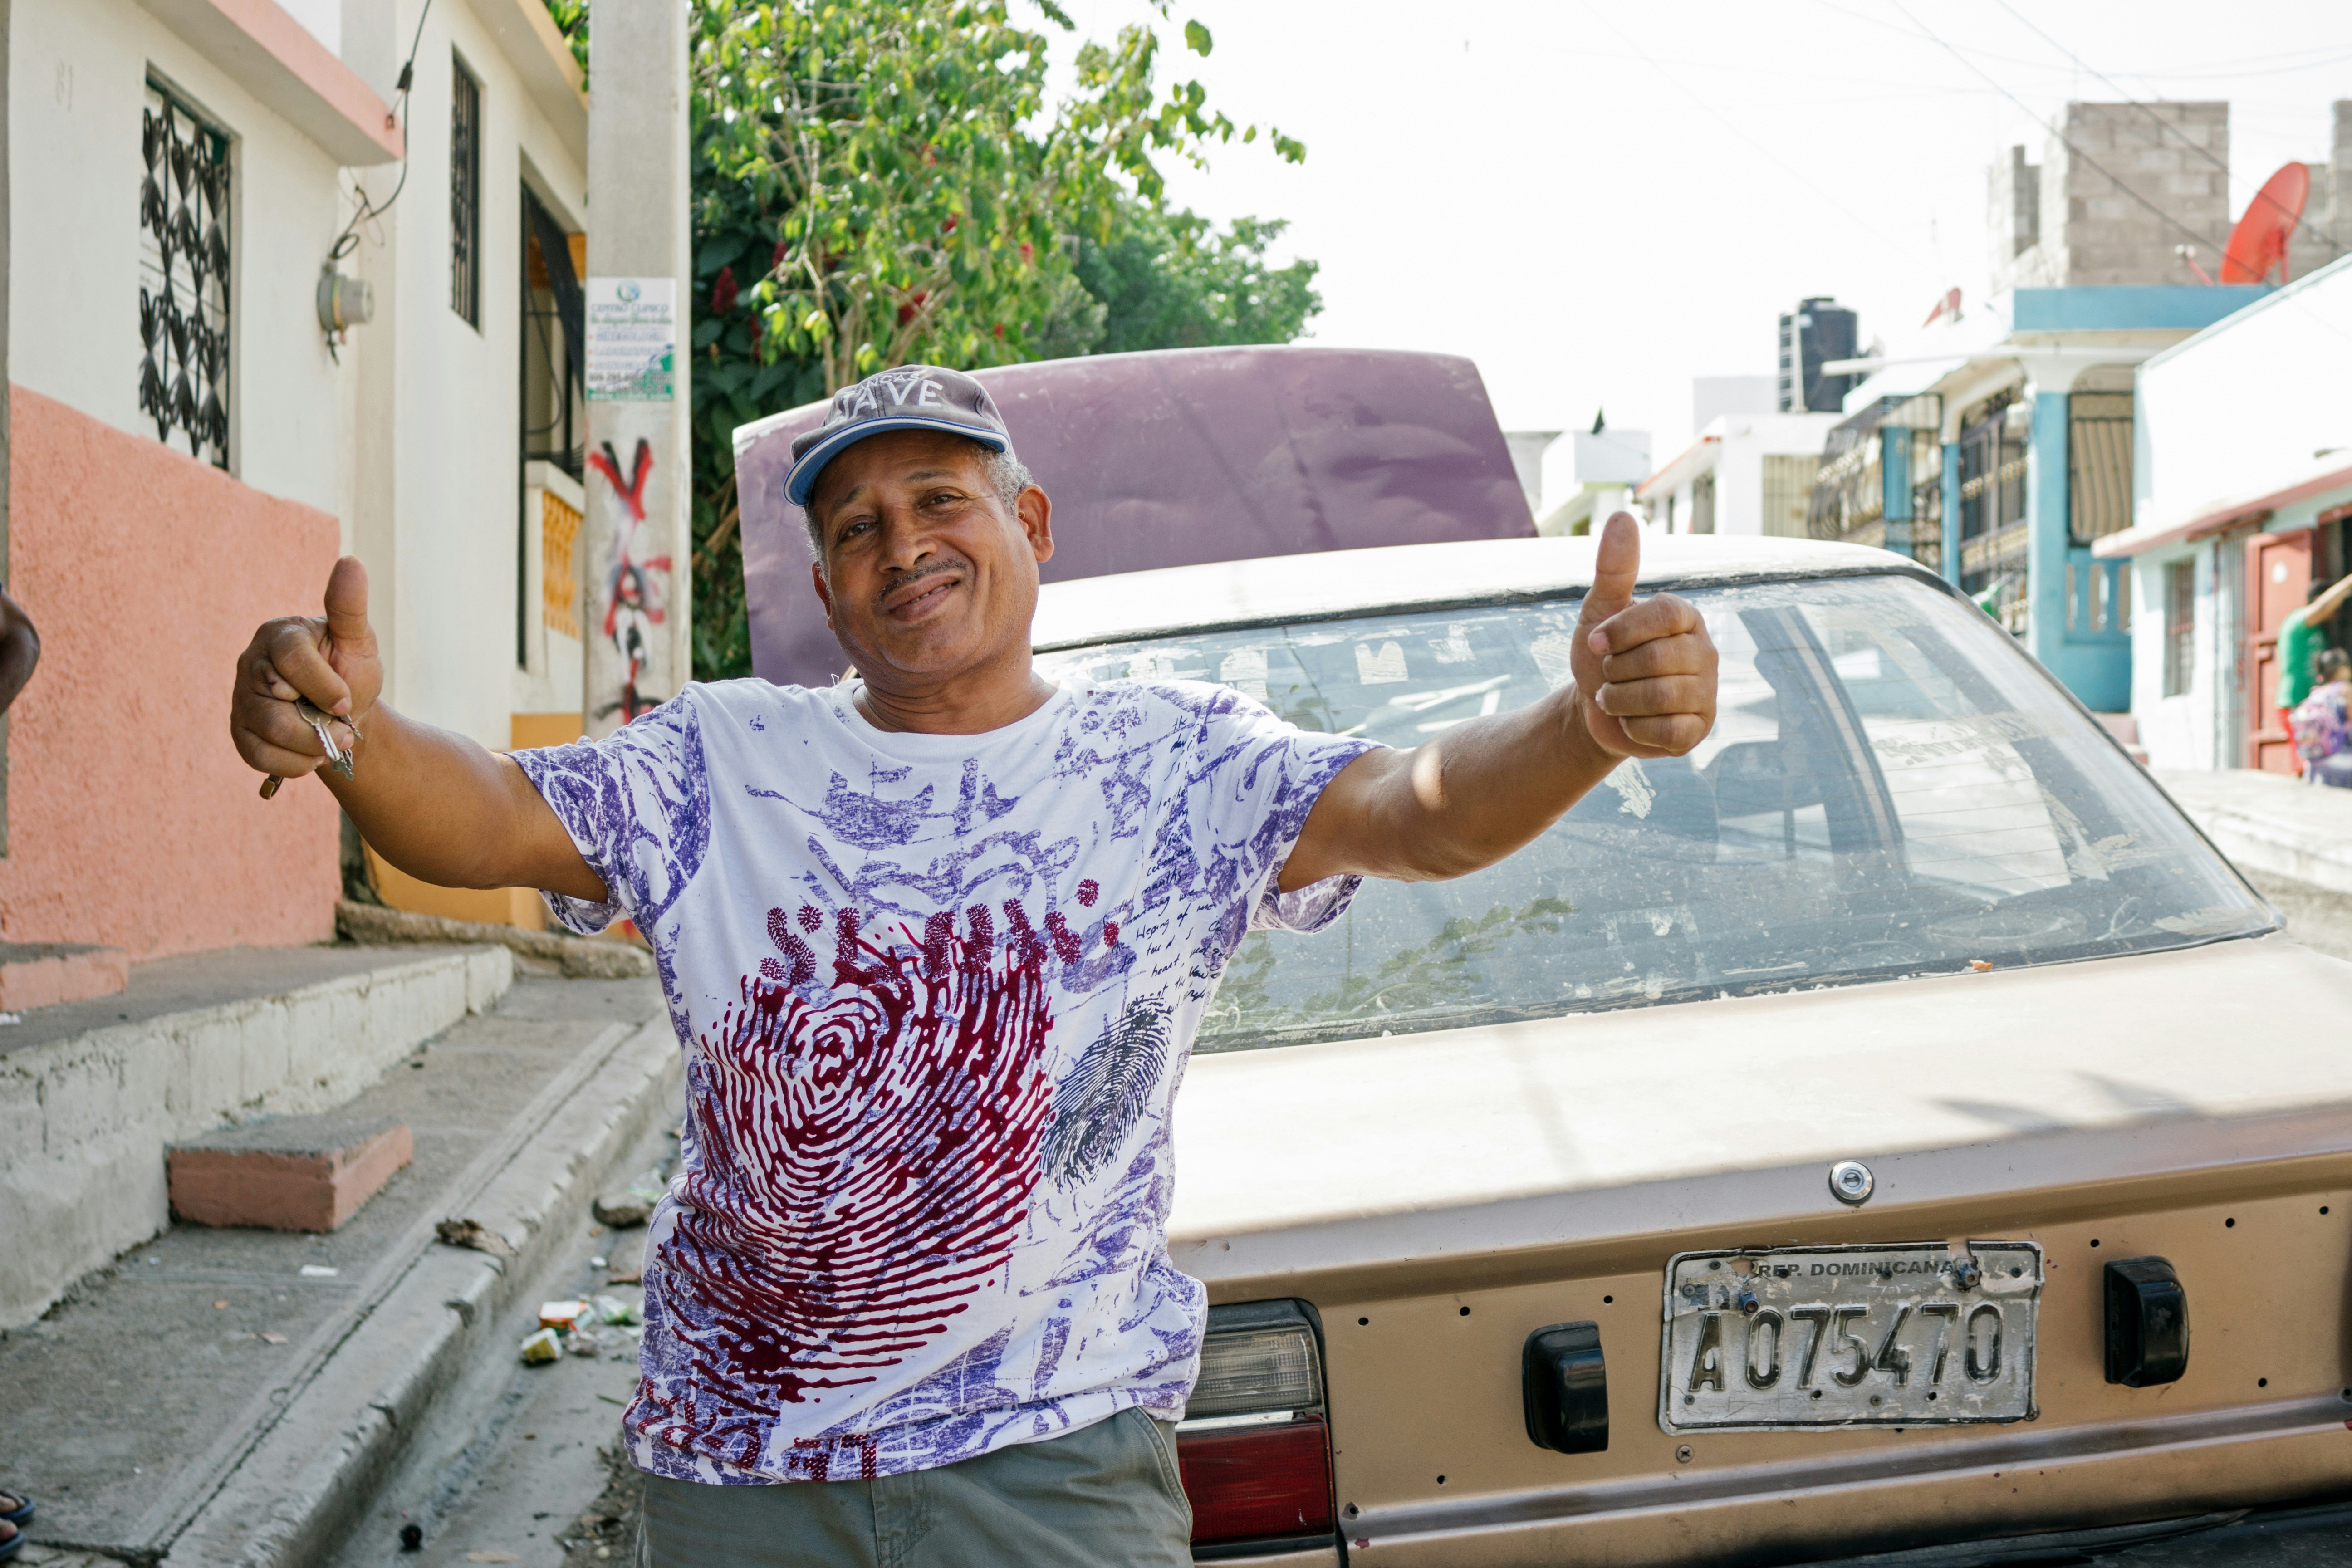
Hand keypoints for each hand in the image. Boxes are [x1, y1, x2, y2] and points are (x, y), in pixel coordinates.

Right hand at [230, 557, 381, 782]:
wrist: (344, 716)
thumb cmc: (350, 671)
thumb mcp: (358, 641)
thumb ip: (350, 608)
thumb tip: (350, 562)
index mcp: (279, 635)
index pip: (291, 659)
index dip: (323, 686)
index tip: (345, 702)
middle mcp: (251, 663)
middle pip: (275, 702)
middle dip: (319, 723)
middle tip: (344, 725)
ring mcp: (240, 697)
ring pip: (267, 731)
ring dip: (310, 746)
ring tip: (331, 741)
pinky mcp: (239, 730)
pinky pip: (257, 755)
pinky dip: (292, 763)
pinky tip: (309, 754)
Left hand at [1568, 513, 1716, 758]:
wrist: (1594, 709)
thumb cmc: (1601, 654)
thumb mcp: (1599, 610)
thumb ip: (1614, 568)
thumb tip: (1622, 515)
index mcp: (1684, 617)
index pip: (1663, 614)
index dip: (1622, 630)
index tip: (1595, 641)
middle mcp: (1705, 651)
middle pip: (1659, 659)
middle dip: (1616, 671)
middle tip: (1607, 675)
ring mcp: (1707, 691)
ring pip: (1662, 696)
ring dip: (1620, 700)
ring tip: (1614, 697)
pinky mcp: (1700, 728)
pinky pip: (1668, 731)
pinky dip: (1635, 728)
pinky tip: (1631, 721)